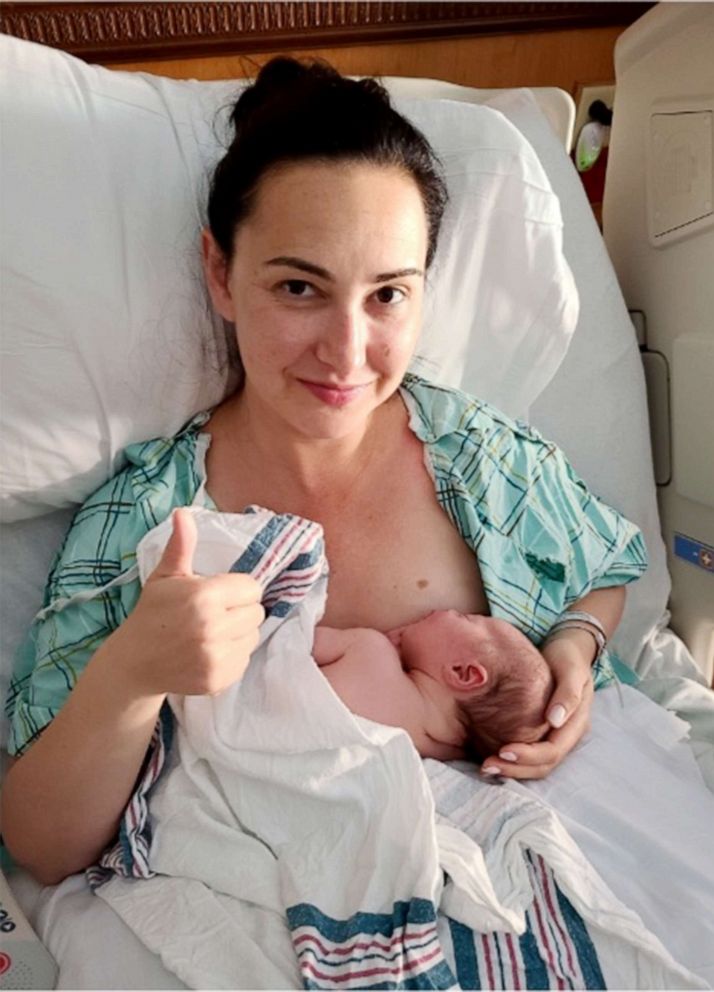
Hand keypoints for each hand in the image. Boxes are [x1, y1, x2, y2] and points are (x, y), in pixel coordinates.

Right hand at [105, 508, 264, 697]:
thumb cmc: (153, 613)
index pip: (252, 588)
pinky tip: (211, 651)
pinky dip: (233, 655)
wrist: (135, 662)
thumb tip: (183, 512)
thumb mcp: (166, 576)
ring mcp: (216, 656)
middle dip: (240, 610)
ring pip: (254, 636)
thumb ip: (182, 545)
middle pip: (257, 613)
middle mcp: (213, 627)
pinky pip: (245, 659)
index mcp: (204, 596)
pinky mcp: (219, 679)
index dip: (238, 589)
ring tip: (213, 632)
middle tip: (216, 613)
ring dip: (240, 633)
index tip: (219, 593)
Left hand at [480, 631, 593, 779]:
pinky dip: (512, 760)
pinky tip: (491, 756)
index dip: (529, 756)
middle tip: (488, 766)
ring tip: (486, 767)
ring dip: (512, 770)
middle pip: (543, 765)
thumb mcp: (571, 669)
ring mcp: (554, 736)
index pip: (553, 751)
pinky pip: (528, 753)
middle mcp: (565, 735)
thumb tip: (554, 721)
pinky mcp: (540, 731)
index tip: (504, 751)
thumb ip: (568, 693)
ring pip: (536, 765)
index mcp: (576, 724)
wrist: (567, 650)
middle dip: (516, 769)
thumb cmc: (568, 657)